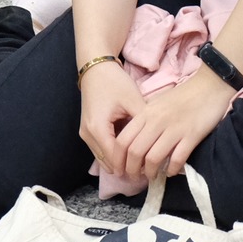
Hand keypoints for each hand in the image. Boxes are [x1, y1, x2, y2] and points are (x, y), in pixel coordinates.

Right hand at [79, 59, 146, 179]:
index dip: (131, 166)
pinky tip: (130, 153)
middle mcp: (88, 135)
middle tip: (147, 171)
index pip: (115, 158)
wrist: (95, 68)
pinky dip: (114, 153)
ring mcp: (85, 134)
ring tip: (141, 164)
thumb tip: (157, 141)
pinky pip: (101, 148)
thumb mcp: (133, 101)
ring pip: (103, 157)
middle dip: (125, 168)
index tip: (148, 172)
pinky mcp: (87, 130)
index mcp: (98, 129)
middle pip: (107, 162)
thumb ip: (143, 123)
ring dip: (119, 162)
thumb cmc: (115, 82)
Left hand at [116, 68, 232, 185]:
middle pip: (135, 152)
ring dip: (150, 172)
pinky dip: (171, 169)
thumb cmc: (184, 95)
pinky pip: (177, 158)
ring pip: (153, 158)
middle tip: (135, 178)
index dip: (117, 159)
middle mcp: (157, 121)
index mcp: (145, 113)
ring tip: (152, 177)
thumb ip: (145, 121)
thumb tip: (135, 143)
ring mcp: (175, 128)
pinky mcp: (192, 135)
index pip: (122, 140)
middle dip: (131, 170)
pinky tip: (171, 171)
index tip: (119, 169)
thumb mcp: (157, 104)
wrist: (211, 84)